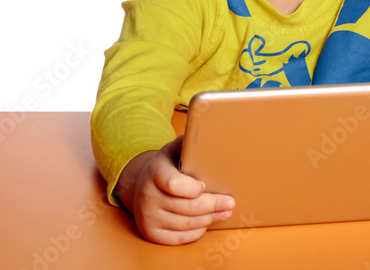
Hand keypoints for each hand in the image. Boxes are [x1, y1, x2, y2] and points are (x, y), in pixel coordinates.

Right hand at [117, 136, 234, 244]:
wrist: (139, 186)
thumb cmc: (165, 167)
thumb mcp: (173, 150)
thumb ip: (189, 143)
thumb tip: (212, 130)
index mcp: (154, 173)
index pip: (175, 185)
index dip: (193, 188)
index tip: (204, 185)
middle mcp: (147, 197)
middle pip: (188, 207)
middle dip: (214, 205)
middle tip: (230, 202)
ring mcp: (148, 217)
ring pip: (187, 223)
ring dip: (210, 218)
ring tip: (225, 212)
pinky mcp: (151, 234)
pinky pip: (181, 238)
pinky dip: (197, 231)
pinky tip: (206, 222)